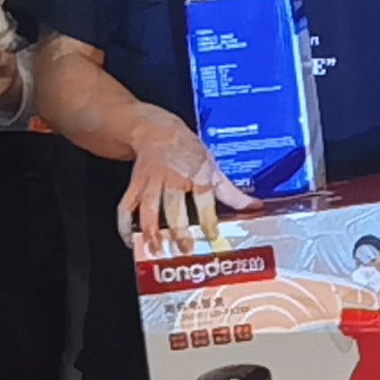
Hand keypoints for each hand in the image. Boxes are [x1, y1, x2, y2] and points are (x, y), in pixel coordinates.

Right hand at [119, 110, 244, 253]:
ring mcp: (152, 182)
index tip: (212, 237)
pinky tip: (131, 240)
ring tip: (156, 248)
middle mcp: (174, 178)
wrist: (157, 131)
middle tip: (184, 248)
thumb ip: (231, 192)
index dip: (209, 219)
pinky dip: (124, 224)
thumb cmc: (188, 151)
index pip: (205, 198)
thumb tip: (255, 207)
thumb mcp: (213, 166)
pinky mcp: (135, 185)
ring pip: (147, 208)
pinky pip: (126, 206)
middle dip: (178, 229)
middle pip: (174, 206)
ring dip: (150, 230)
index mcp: (197, 174)